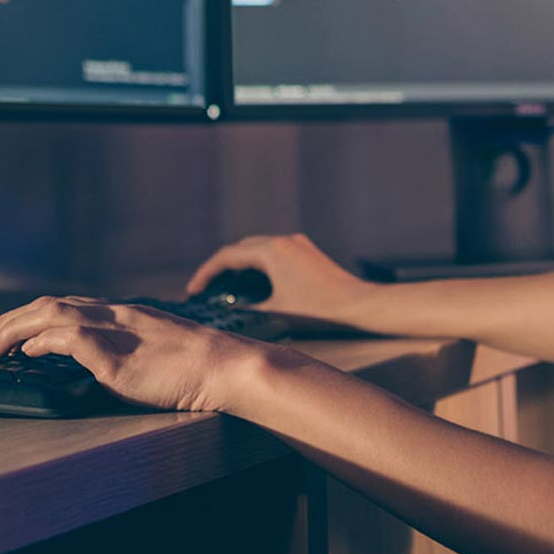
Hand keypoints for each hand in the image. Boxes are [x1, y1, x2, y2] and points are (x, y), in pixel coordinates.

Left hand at [0, 296, 272, 412]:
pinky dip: (45, 343)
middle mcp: (112, 316)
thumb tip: (85, 366)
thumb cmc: (191, 368)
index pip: (58, 306)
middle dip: (5, 323)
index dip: (22, 318)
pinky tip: (28, 353)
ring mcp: (115, 333)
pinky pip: (73, 340)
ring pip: (51, 316)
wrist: (225, 367)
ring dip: (13, 331)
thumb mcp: (147, 354)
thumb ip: (116, 353)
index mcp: (118, 314)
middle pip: (45, 306)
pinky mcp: (118, 358)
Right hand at [185, 233, 369, 325]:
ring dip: (240, 266)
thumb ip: (249, 309)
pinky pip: (273, 254)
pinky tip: (254, 286)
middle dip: (220, 268)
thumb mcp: (276, 312)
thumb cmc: (320, 310)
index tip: (193, 291)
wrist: (360, 306)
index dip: (206, 274)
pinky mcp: (307, 253)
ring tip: (225, 288)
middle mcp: (283, 241)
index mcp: (272, 251)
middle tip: (206, 289)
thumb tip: (230, 312)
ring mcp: (297, 244)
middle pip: (240, 249)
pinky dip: (258, 267)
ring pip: (257, 250)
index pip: (227, 256)